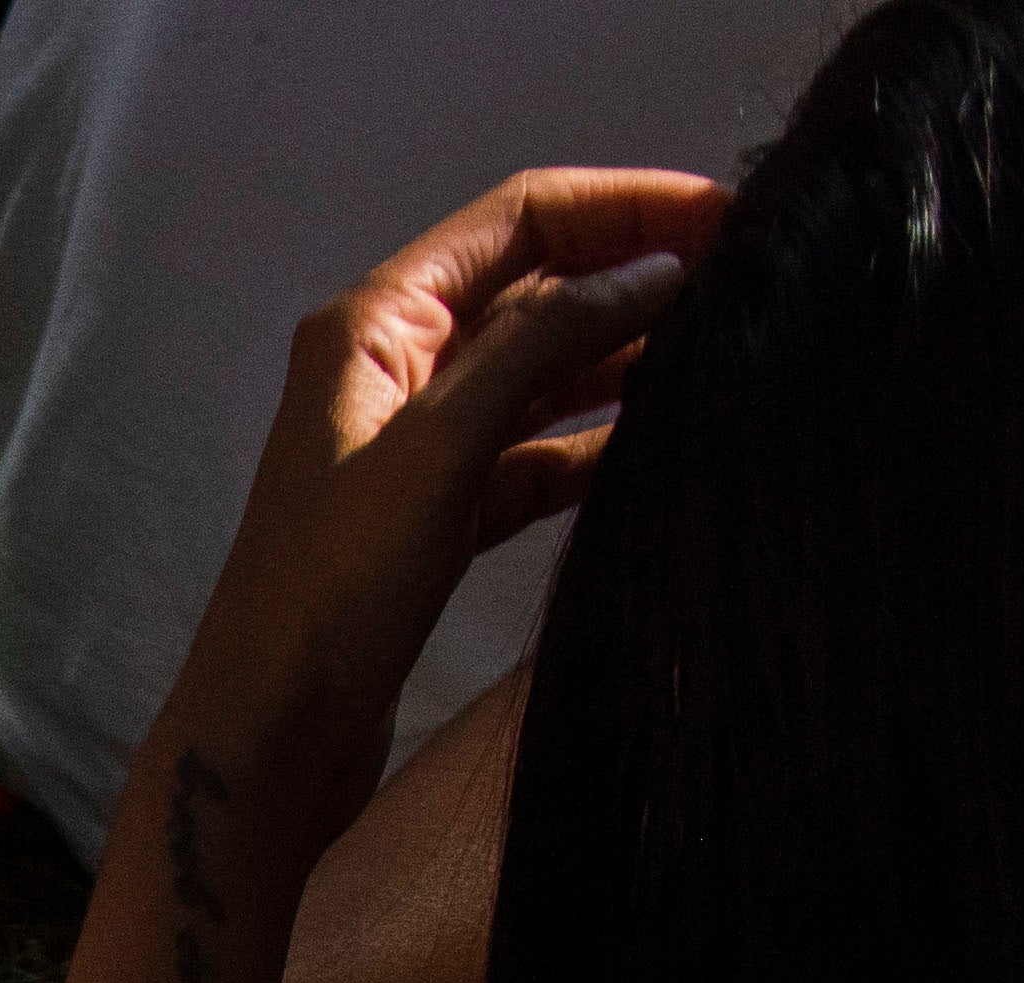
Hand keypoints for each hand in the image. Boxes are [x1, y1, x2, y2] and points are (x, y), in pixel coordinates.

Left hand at [164, 170, 718, 822]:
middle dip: (637, 270)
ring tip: (733, 342)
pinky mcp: (443, 514)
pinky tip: (672, 435)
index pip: (518, 217)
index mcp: (374, 322)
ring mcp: (419, 443)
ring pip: (543, 369)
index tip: (731, 211)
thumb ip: (543, 343)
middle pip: (538, 284)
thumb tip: (657, 267)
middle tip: (754, 274)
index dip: (623, 204)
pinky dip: (598, 439)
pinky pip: (537, 452)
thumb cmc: (335, 587)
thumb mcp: (441, 444)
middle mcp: (393, 366)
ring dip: (628, 351)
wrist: (269, 737)